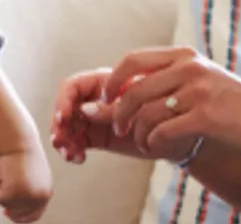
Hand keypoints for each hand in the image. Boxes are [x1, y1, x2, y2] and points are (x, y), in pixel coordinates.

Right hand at [0, 147, 52, 221]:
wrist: (17, 140)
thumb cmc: (22, 153)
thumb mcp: (32, 176)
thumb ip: (28, 192)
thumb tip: (12, 210)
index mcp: (46, 192)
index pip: (35, 215)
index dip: (20, 217)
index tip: (7, 212)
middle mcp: (39, 197)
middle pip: (18, 214)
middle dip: (6, 203)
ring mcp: (27, 197)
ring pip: (4, 204)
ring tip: (2, 173)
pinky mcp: (12, 193)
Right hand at [49, 67, 195, 163]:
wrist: (181, 136)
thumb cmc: (167, 113)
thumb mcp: (142, 109)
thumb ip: (113, 108)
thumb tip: (83, 110)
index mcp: (107, 82)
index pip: (74, 85)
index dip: (64, 100)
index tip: (64, 118)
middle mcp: (97, 98)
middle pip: (66, 106)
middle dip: (59, 124)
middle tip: (62, 142)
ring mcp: (96, 117)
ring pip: (67, 125)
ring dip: (63, 138)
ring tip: (71, 154)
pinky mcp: (97, 136)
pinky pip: (75, 140)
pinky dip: (72, 148)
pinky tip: (78, 158)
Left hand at [108, 46, 240, 156]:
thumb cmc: (230, 103)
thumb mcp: (201, 77)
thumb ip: (169, 76)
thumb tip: (126, 86)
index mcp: (184, 55)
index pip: (133, 59)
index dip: (113, 80)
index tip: (106, 97)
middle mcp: (189, 68)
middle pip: (135, 88)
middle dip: (119, 111)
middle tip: (118, 127)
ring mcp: (198, 92)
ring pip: (147, 113)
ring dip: (137, 132)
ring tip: (139, 141)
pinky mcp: (206, 117)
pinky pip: (164, 131)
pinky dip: (152, 142)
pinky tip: (154, 147)